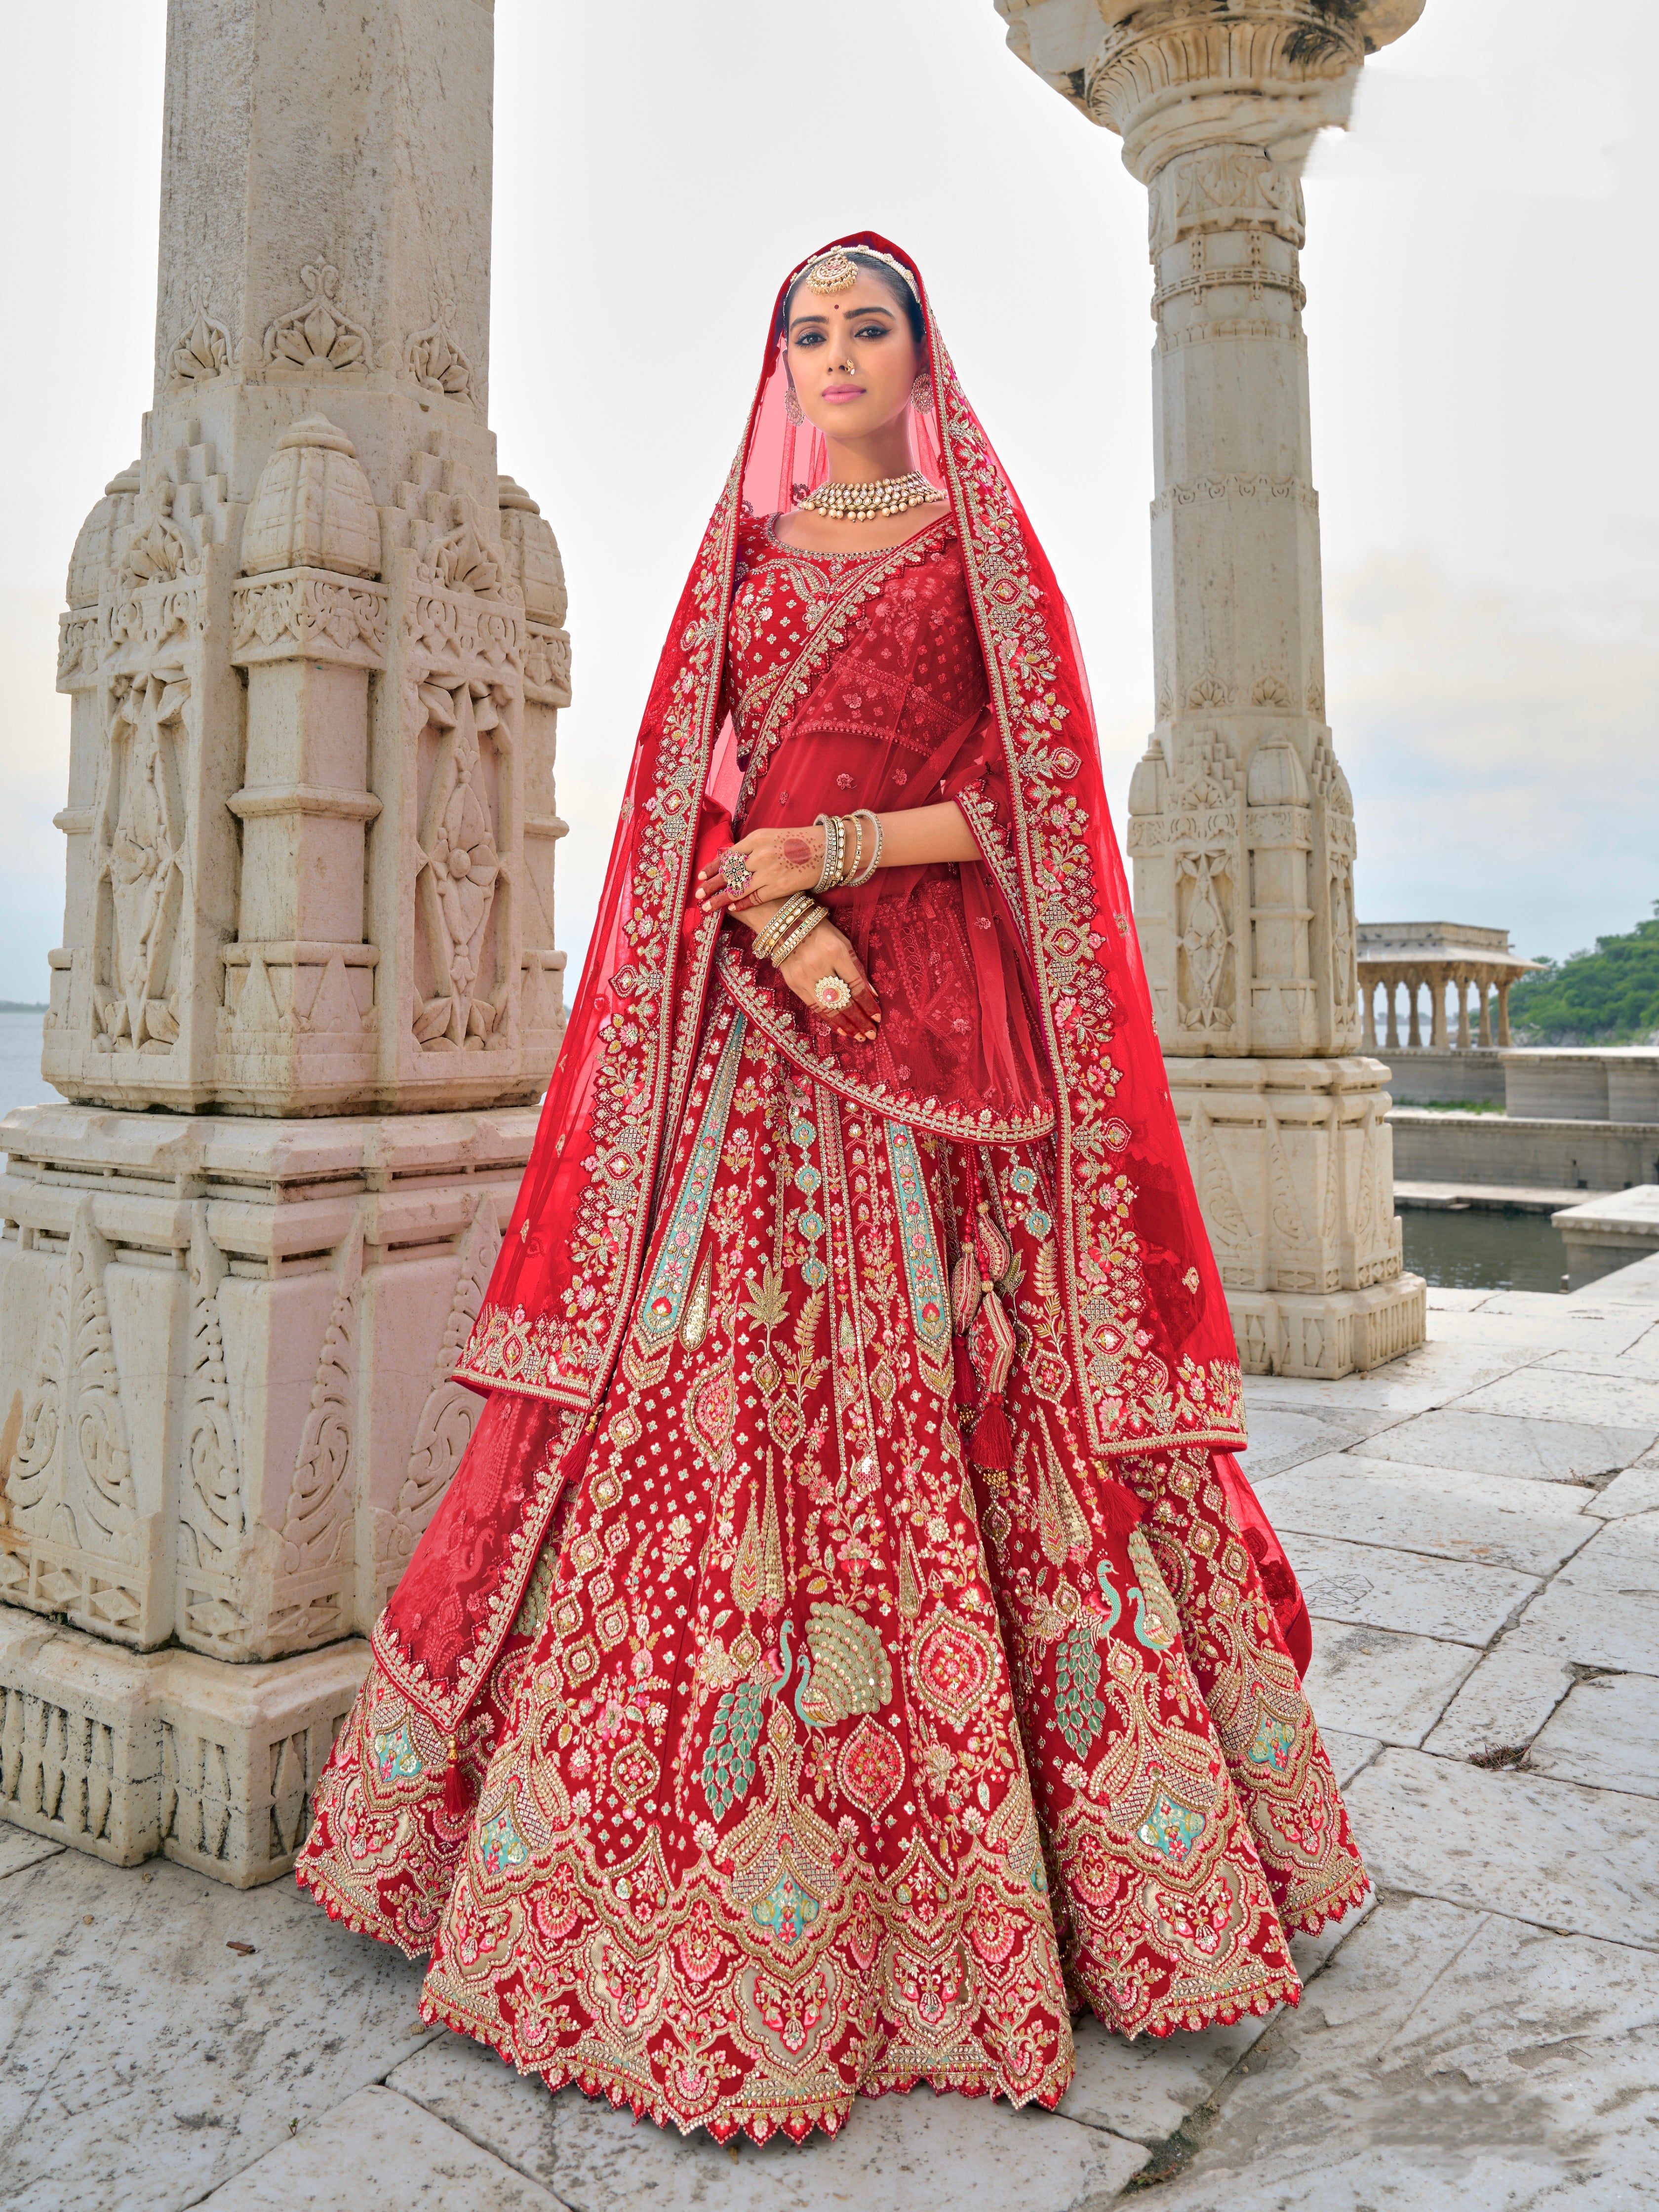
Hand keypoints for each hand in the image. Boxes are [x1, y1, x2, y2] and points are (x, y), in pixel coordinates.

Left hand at [695, 824, 823, 915]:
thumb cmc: (798, 842)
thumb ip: (750, 848)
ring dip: (720, 899)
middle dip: (711, 885)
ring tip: (707, 906)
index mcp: (756, 838)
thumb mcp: (771, 837)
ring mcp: (768, 872)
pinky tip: (731, 907)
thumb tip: (729, 860)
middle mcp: (760, 854)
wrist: (827, 849)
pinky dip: (741, 903)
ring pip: (737, 888)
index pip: (728, 856)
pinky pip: (754, 898)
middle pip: (728, 873)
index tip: (700, 876)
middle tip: (698, 893)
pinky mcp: (779, 887)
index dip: (712, 867)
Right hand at [775, 918, 880, 1042]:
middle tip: (871, 1034)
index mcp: (836, 951)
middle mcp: (819, 965)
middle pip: (843, 1000)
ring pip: (828, 1007)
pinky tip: (840, 1028)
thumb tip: (870, 994)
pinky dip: (829, 1019)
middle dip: (859, 1020)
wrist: (785, 925)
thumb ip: (856, 967)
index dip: (868, 1004)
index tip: (878, 1016)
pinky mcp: (793, 983)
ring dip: (846, 1025)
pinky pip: (814, 1006)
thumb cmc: (821, 931)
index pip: (856, 985)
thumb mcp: (843, 942)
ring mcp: (804, 976)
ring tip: (858, 1036)